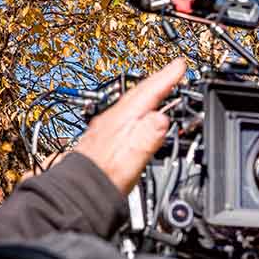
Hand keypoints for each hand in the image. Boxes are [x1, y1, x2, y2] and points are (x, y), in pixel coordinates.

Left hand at [75, 58, 186, 193]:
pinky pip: (126, 115)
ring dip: (148, 94)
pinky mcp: (105, 140)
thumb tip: (161, 119)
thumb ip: (147, 138)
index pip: (148, 94)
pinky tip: (139, 116)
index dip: (166, 78)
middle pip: (138, 94)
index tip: (180, 65)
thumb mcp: (131, 160)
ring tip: (159, 87)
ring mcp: (107, 129)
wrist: (78, 193)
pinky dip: (138, 109)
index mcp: (122, 122)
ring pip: (131, 104)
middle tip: (173, 70)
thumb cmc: (104, 178)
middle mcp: (112, 121)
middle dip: (158, 80)